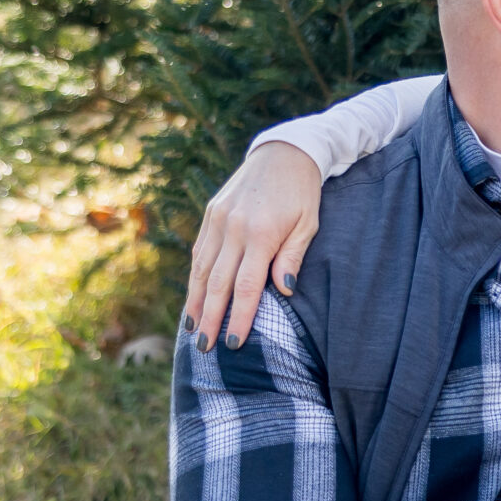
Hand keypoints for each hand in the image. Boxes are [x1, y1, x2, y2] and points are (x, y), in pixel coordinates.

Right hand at [187, 142, 322, 350]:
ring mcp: (218, 220)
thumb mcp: (308, 224)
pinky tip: (194, 296)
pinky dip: (196, 276)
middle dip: (210, 318)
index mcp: (260, 234)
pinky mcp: (211, 213)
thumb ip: (292, 258)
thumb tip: (282, 292)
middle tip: (204, 347)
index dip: (238, 316)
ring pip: (202, 268)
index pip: (245, 286)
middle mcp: (233, 228)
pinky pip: (200, 251)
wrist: (284, 153)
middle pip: (217, 283)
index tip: (234, 342)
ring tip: (193, 328)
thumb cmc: (303, 193)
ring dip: (196, 301)